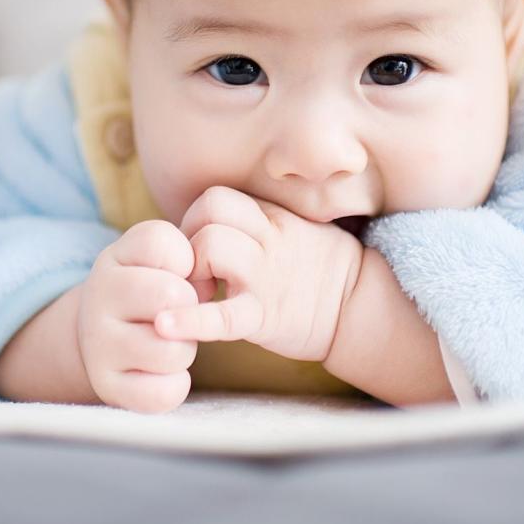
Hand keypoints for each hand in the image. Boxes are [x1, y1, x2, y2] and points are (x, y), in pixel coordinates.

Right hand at [76, 220, 199, 412]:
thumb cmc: (146, 292)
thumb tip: (205, 290)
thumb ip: (186, 253)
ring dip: (185, 350)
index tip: (175, 274)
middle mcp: (97, 298)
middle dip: (191, 310)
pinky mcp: (108, 386)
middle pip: (176, 296)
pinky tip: (162, 373)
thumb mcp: (156, 258)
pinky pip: (163, 392)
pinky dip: (175, 385)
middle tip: (177, 317)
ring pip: (174, 350)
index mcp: (113, 259)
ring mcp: (98, 345)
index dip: (185, 260)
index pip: (161, 242)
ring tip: (168, 344)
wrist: (102, 337)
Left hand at [156, 185, 364, 361]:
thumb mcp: (289, 230)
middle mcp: (267, 240)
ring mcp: (265, 277)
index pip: (215, 198)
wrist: (358, 308)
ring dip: (189, 271)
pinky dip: (190, 321)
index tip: (195, 250)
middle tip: (191, 272)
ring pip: (210, 246)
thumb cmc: (316, 269)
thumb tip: (204, 222)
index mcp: (271, 218)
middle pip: (207, 213)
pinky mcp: (264, 317)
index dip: (194, 220)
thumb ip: (253, 221)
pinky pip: (222, 316)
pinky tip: (165, 326)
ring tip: (196, 294)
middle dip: (187, 241)